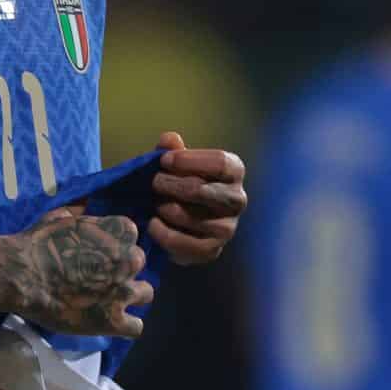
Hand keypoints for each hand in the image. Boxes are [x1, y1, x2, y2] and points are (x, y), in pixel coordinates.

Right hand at [10, 205, 152, 337]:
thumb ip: (76, 216)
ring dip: (129, 296)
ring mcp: (124, 291)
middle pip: (138, 264)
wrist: (22, 276)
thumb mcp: (57, 219)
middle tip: (100, 277)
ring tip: (107, 301)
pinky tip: (109, 322)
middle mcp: (129, 260)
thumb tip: (80, 210)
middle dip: (122, 270)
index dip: (114, 245)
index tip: (99, 253)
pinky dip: (125, 325)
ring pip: (145, 293)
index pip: (130, 236)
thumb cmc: (37, 244)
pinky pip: (136, 326)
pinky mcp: (114, 320)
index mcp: (119, 232)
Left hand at [148, 132, 246, 264]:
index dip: (187, 160)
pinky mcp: (213, 250)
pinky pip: (183, 243)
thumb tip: (169, 140)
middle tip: (153, 183)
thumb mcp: (175, 162)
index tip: (164, 160)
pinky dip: (162, 233)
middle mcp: (237, 199)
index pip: (219, 163)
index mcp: (234, 171)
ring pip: (188, 216)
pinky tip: (153, 223)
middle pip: (200, 190)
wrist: (181, 219)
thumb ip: (171, 149)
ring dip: (163, 208)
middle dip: (169, 185)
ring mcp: (227, 228)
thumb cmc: (180, 181)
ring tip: (154, 203)